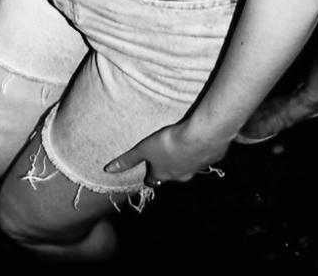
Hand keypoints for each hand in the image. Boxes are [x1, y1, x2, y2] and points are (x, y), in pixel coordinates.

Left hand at [105, 114, 228, 187]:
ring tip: (182, 146)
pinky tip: (199, 140)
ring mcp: (197, 168)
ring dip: (184, 158)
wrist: (200, 138)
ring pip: (188, 166)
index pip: (153, 179)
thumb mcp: (144, 149)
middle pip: (171, 174)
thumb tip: (108, 170)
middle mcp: (180, 175)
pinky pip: (203, 156)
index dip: (150, 175)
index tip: (147, 172)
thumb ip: (128, 159)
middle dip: (168, 167)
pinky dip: (200, 150)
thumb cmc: (169, 144)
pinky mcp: (210, 157)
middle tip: (165, 156)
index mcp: (163, 174)